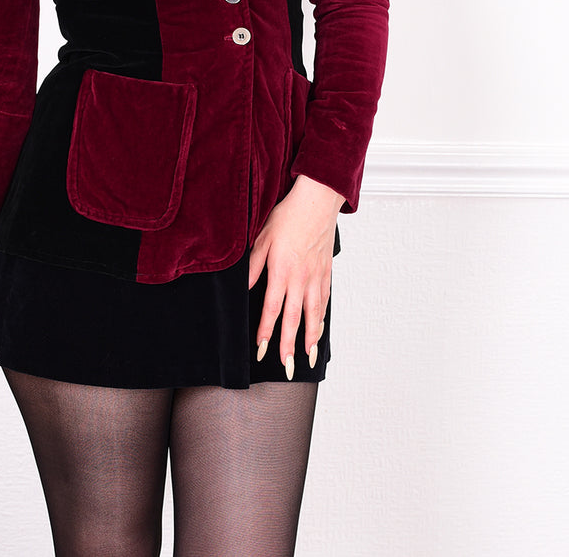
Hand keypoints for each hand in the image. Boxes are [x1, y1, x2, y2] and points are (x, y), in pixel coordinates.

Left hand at [249, 175, 343, 377]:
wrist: (317, 201)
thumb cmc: (287, 216)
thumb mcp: (262, 237)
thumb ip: (252, 265)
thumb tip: (242, 287)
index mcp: (282, 271)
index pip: (272, 309)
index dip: (266, 331)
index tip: (261, 350)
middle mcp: (301, 278)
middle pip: (294, 319)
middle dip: (289, 346)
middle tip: (286, 368)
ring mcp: (316, 277)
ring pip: (313, 314)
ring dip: (309, 338)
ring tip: (306, 358)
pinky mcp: (326, 272)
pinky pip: (324, 300)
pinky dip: (321, 318)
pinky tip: (318, 330)